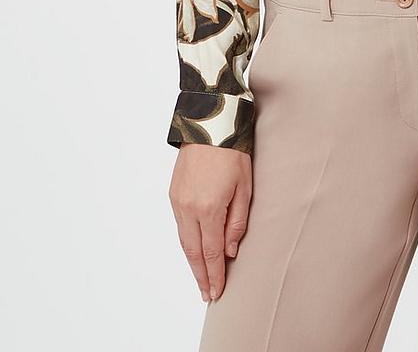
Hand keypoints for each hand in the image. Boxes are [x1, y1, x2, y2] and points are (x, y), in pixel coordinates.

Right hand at [168, 143, 252, 302]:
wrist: (208, 123)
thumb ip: (237, 222)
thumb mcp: (245, 186)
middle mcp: (189, 209)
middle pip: (194, 252)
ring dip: (192, 262)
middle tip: (207, 294)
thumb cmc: (232, 152)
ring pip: (184, 241)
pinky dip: (187, 243)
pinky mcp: (173, 194)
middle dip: (201, 275)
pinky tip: (194, 251)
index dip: (215, 275)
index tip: (217, 292)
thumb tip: (231, 250)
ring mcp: (178, 202)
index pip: (212, 252)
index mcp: (209, 209)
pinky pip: (179, 226)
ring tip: (202, 278)